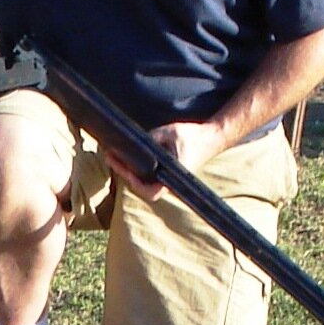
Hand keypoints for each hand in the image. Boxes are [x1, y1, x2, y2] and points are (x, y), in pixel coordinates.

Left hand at [105, 121, 226, 199]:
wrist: (213, 136)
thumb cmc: (195, 137)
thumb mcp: (171, 133)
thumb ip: (152, 138)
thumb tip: (132, 140)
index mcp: (173, 178)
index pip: (150, 191)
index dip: (134, 182)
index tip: (122, 168)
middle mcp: (170, 182)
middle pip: (142, 186)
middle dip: (125, 172)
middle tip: (110, 156)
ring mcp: (169, 178)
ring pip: (144, 180)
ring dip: (129, 170)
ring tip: (114, 155)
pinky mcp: (168, 171)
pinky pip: (148, 174)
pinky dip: (137, 167)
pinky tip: (127, 155)